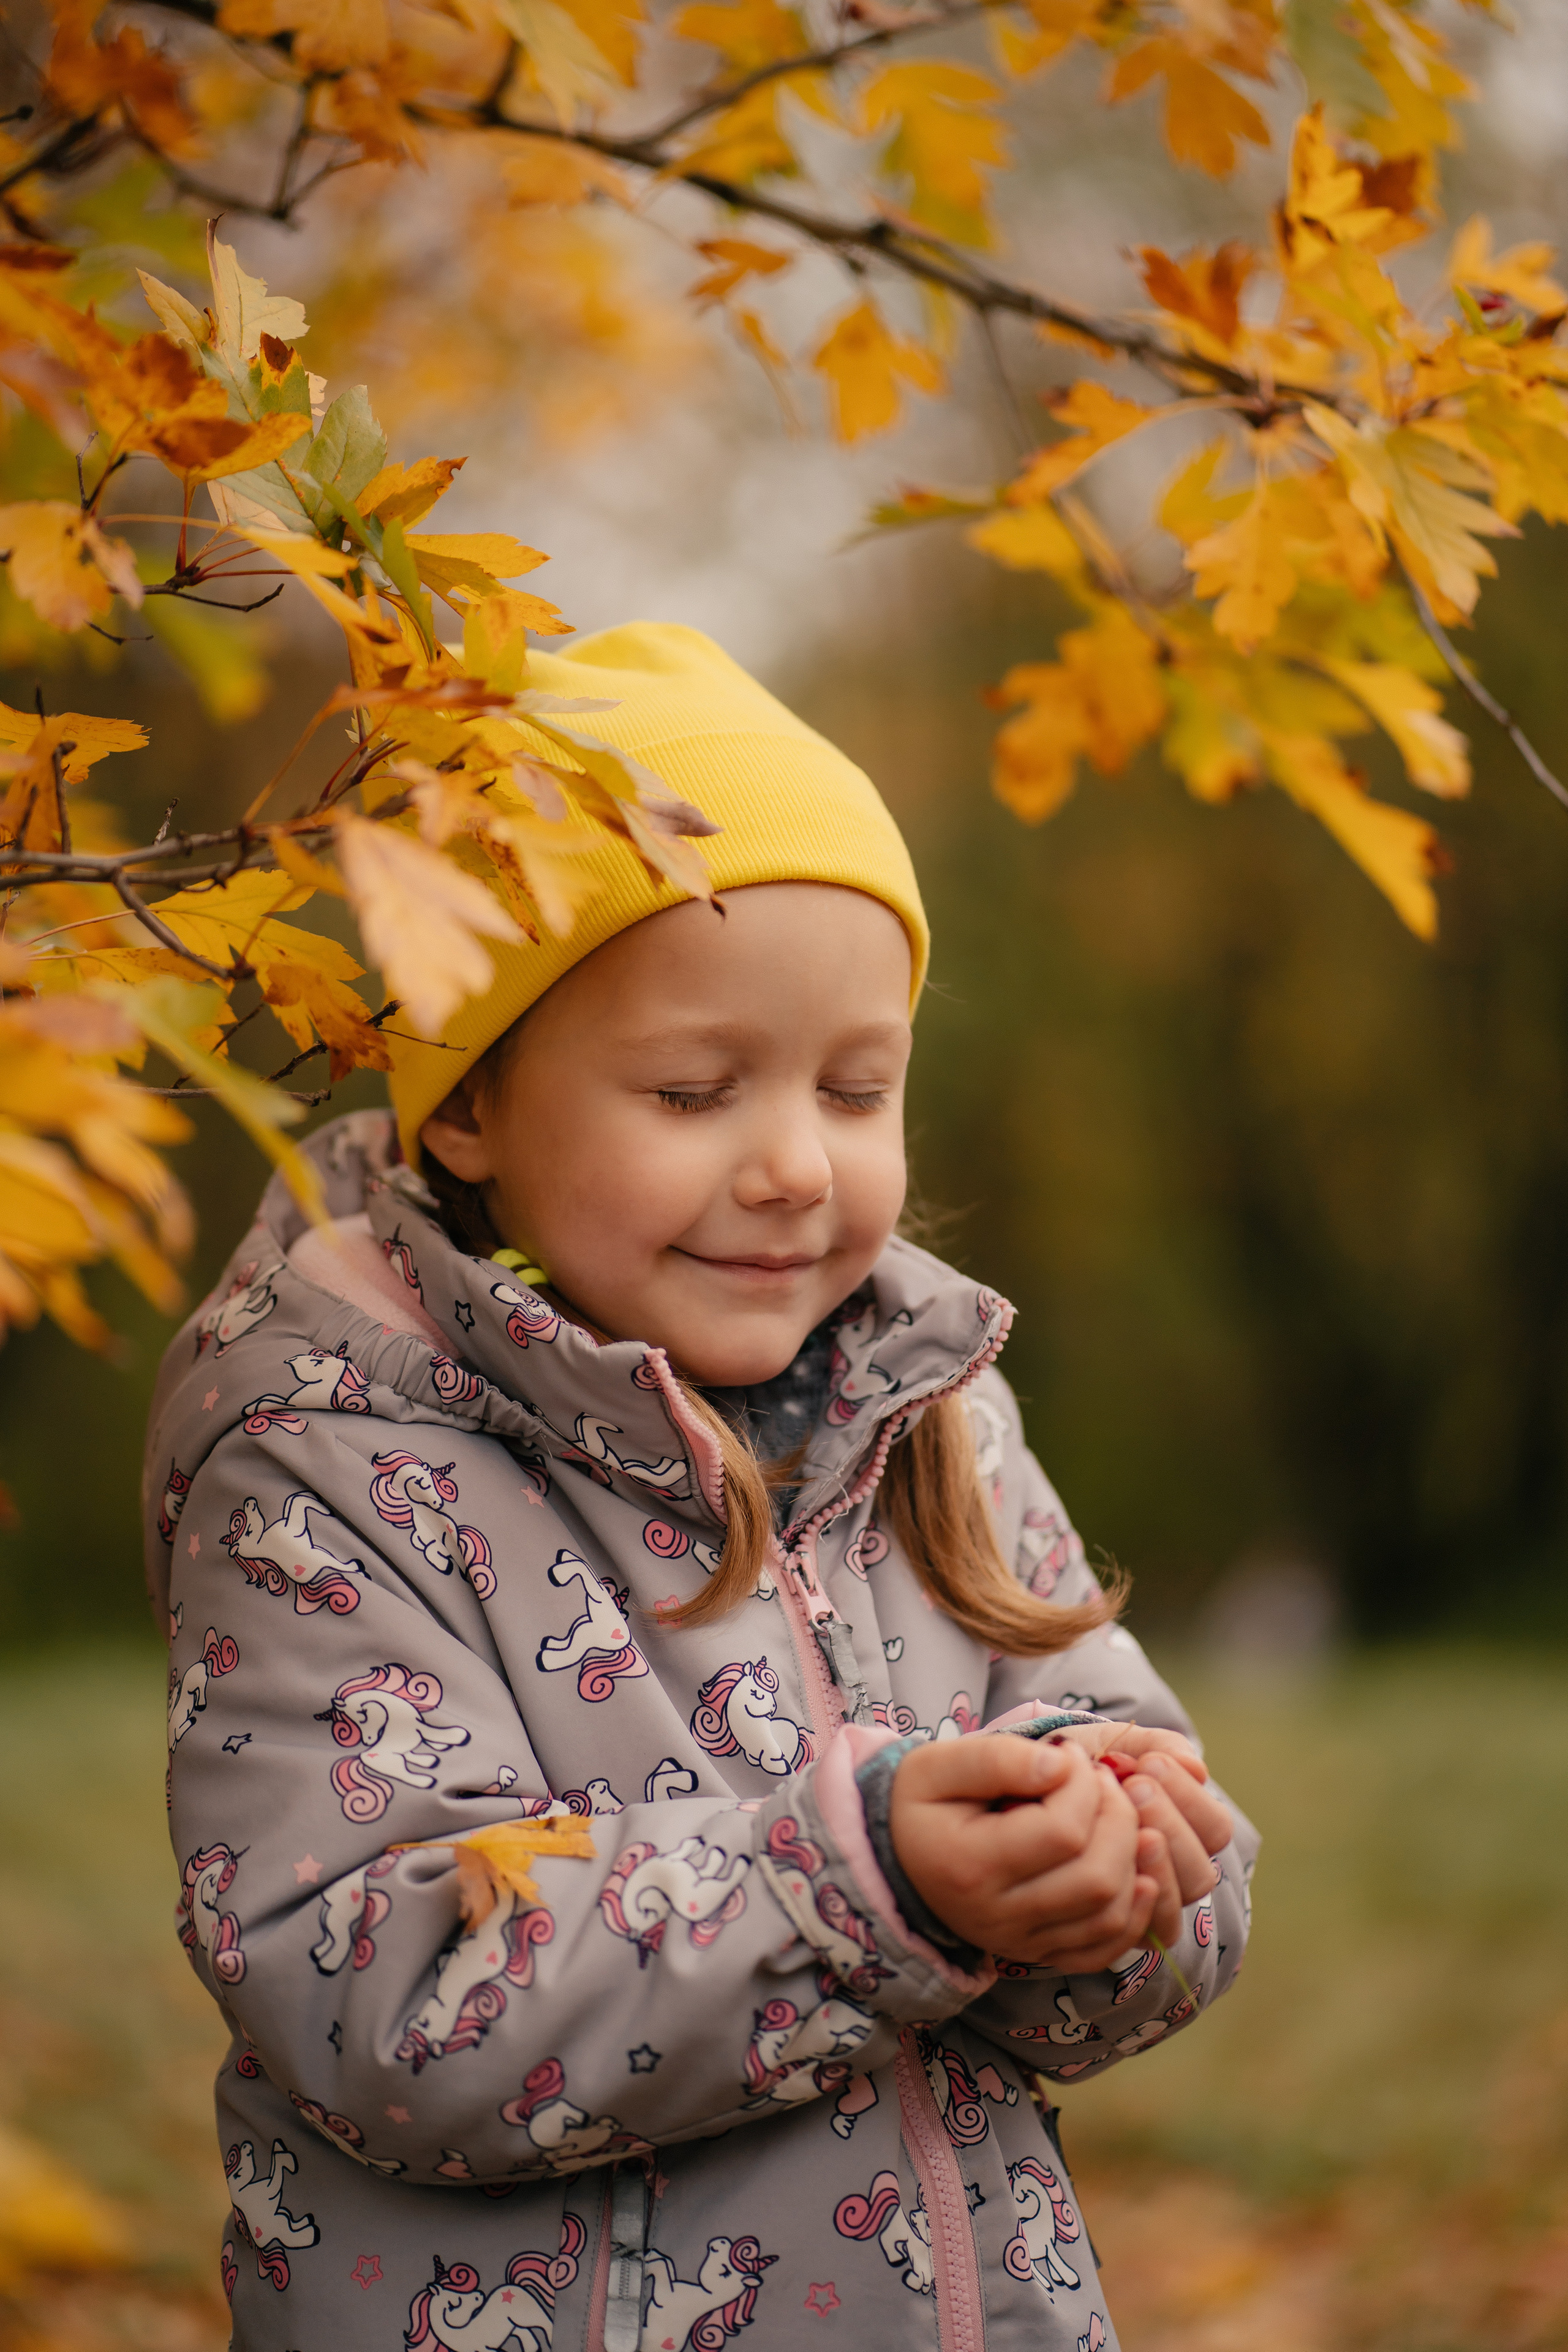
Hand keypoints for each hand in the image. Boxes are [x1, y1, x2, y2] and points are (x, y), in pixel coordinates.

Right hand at [889, 1733, 1159, 1970]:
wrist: (897, 1858)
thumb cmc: (919, 1804)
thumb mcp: (938, 1765)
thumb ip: (998, 1758)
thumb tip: (1061, 1766)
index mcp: (971, 1866)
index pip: (1063, 1832)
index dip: (1084, 1786)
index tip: (1069, 1756)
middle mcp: (999, 1917)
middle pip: (1097, 1878)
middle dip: (1118, 1818)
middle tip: (1102, 1783)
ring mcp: (1023, 1943)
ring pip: (1109, 1914)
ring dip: (1131, 1858)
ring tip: (1113, 1816)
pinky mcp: (1041, 1954)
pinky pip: (1107, 1947)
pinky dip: (1132, 1910)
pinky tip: (1133, 1870)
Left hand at [1049, 1722, 1234, 1946]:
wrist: (1031, 1796)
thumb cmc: (1081, 1769)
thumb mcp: (1114, 1746)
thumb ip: (1156, 1747)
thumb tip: (1195, 1767)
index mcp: (1187, 1828)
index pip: (1215, 1828)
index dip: (1189, 1798)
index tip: (1150, 1764)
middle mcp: (1175, 1873)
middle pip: (1201, 1871)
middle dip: (1171, 1826)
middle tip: (1135, 1789)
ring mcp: (1150, 1905)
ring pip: (1178, 1903)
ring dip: (1156, 1863)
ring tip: (1125, 1824)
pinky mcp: (1120, 1930)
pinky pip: (1146, 1934)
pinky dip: (1135, 1907)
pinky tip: (1113, 1869)